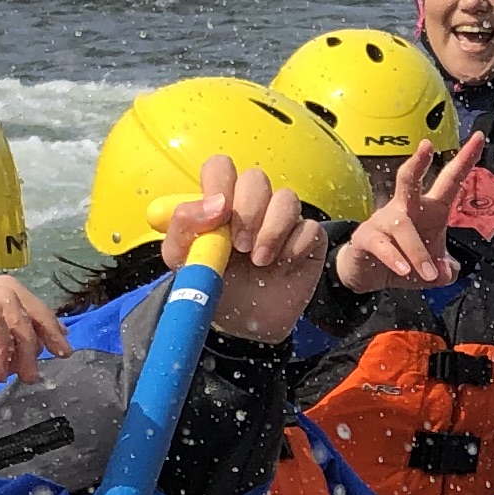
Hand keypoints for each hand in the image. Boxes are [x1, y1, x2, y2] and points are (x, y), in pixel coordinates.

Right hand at [0, 273, 66, 435]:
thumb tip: (24, 351)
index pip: (3, 295)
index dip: (36, 315)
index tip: (57, 343)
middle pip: (10, 288)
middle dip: (41, 319)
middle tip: (59, 351)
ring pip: (6, 299)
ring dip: (25, 339)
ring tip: (23, 373)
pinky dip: (4, 344)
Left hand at [160, 151, 328, 343]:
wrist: (240, 327)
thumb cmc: (210, 286)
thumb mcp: (183, 260)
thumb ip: (183, 227)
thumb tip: (214, 205)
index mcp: (218, 203)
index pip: (220, 168)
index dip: (220, 183)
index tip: (218, 215)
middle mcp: (251, 205)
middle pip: (256, 178)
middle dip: (248, 211)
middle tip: (239, 245)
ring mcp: (282, 220)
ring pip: (287, 198)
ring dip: (272, 230)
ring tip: (259, 261)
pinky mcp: (308, 239)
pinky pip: (310, 228)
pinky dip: (295, 247)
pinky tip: (282, 266)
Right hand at [332, 133, 489, 295]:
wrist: (368, 274)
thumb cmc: (405, 260)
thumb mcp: (433, 271)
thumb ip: (445, 271)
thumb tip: (446, 271)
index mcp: (430, 209)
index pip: (449, 180)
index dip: (464, 160)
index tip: (479, 138)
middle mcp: (406, 208)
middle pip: (409, 179)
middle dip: (418, 162)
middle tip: (426, 146)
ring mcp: (383, 221)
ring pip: (401, 225)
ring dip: (418, 251)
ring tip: (428, 273)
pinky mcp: (367, 237)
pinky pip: (382, 245)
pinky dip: (395, 258)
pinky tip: (404, 270)